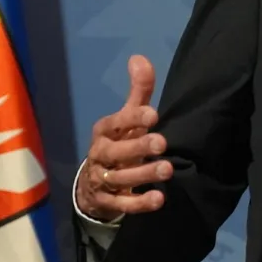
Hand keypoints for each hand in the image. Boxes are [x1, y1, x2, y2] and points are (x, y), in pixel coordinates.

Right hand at [76, 55, 172, 220]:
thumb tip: (139, 57)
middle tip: (162, 143)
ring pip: (121, 178)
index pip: (116, 122)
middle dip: (138, 147)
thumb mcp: (127, 117)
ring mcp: (102, 180)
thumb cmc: (118, 142)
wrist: (93, 184)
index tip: (153, 115)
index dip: (133, 118)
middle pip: (117, 152)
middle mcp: (101, 154)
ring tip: (168, 169)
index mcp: (104, 131)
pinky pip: (122, 204)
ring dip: (144, 174)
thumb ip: (137, 91)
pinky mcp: (107, 202)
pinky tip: (159, 199)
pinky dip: (139, 203)